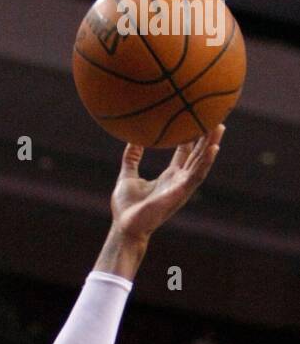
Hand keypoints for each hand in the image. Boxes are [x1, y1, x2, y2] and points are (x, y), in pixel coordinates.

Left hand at [110, 125, 224, 241]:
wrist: (124, 226)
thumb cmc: (125, 207)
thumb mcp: (127, 175)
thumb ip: (131, 158)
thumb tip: (131, 138)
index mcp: (169, 176)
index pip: (185, 152)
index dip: (192, 137)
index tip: (197, 119)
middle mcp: (178, 180)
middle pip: (197, 154)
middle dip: (207, 137)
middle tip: (215, 116)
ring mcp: (181, 187)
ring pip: (201, 162)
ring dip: (211, 144)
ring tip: (219, 126)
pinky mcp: (180, 193)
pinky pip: (196, 176)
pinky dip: (205, 162)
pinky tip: (213, 148)